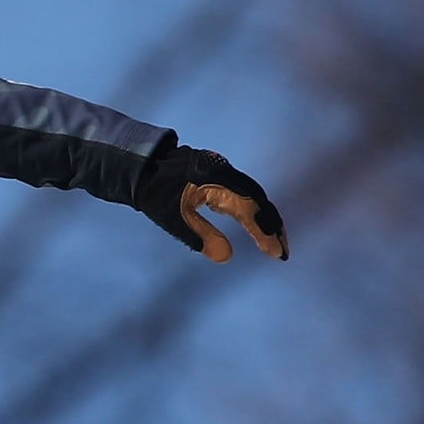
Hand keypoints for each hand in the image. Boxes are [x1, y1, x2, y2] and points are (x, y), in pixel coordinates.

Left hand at [133, 144, 288, 262]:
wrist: (141, 165)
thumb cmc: (154, 192)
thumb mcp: (174, 218)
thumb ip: (202, 236)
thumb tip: (226, 257)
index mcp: (217, 181)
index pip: (250, 210)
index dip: (265, 232)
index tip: (276, 253)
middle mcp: (225, 173)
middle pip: (258, 200)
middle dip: (272, 226)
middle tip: (282, 251)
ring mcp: (222, 171)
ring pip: (252, 195)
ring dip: (264, 217)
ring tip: (274, 240)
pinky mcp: (218, 173)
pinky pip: (242, 191)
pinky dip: (252, 209)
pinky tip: (253, 224)